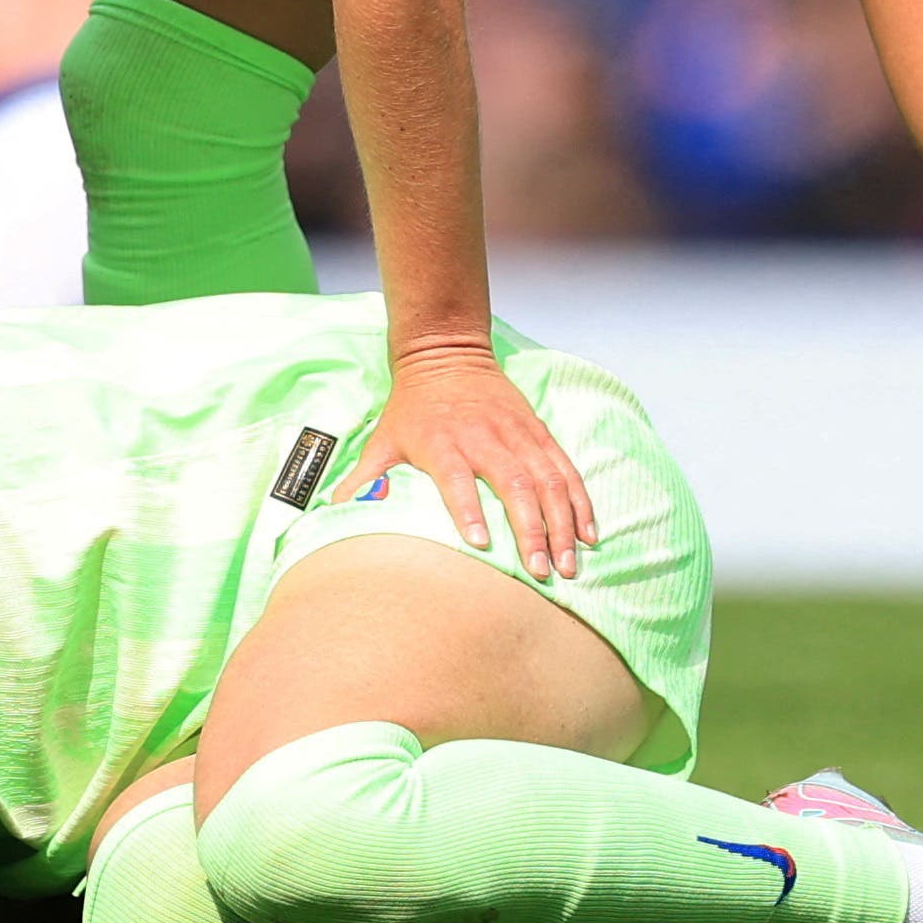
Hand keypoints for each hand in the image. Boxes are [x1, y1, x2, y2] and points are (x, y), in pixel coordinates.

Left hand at [334, 342, 592, 577]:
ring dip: (562, 523)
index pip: (457, 477)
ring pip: (547, 479)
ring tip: (570, 561)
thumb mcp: (383, 437)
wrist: (444, 352)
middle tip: (542, 571)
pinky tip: (589, 532)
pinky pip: (565, 469)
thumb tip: (333, 513)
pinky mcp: (538, 432)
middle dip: (530, 529)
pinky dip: (580, 501)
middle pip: (513, 483)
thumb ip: (363, 477)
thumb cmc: (411, 407)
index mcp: (443, 441)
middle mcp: (484, 437)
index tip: (481, 543)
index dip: (468, 509)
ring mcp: (516, 434)